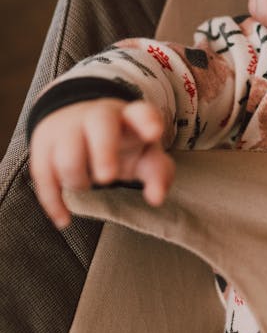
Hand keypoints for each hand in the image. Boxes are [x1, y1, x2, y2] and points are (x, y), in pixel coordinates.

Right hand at [29, 99, 174, 230]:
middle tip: (107, 178)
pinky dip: (53, 201)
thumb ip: (157, 173)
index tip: (154, 133)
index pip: (141, 112)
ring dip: (78, 181)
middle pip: (101, 125)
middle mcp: (98, 117)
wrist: (76, 122)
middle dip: (104, 152)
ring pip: (68, 155)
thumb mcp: (143, 154)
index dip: (147, 121)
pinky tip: (64, 219)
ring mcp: (68, 128)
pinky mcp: (44, 145)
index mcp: (129, 117)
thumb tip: (156, 198)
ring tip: (88, 183)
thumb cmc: (120, 144)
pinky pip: (42, 175)